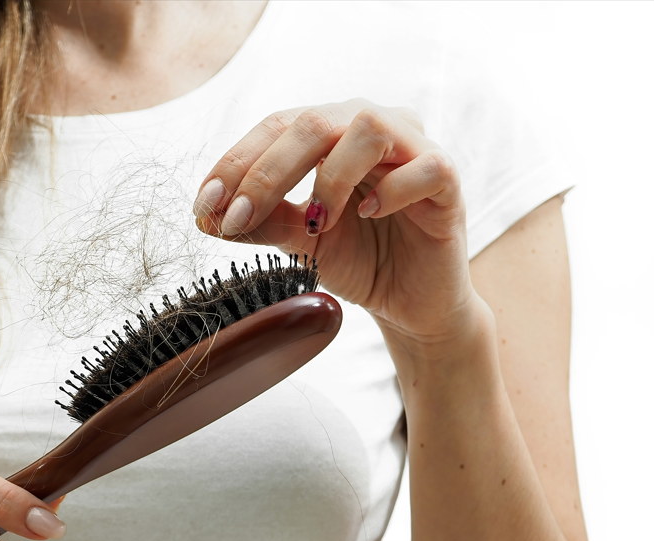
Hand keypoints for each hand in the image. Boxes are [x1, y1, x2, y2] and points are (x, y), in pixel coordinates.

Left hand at [194, 99, 478, 350]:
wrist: (412, 305)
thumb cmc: (361, 261)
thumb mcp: (300, 243)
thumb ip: (261, 223)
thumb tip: (207, 216)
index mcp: (332, 132)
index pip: (278, 127)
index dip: (237, 163)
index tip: (205, 206)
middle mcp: (372, 127)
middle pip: (315, 122)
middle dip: (268, 171)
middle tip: (239, 217)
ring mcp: (414, 148)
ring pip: (369, 128)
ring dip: (331, 177)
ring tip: (316, 223)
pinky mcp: (448, 180)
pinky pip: (424, 167)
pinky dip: (391, 189)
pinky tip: (368, 215)